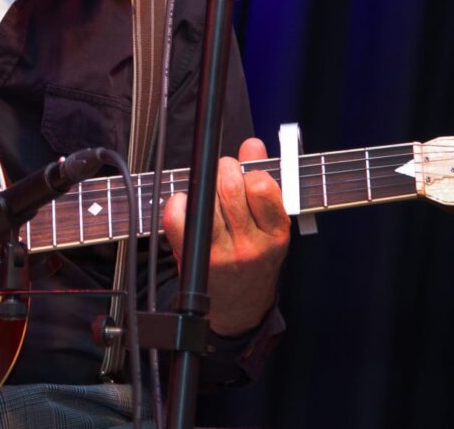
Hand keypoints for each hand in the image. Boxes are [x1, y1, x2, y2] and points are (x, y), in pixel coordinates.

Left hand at [161, 138, 290, 334]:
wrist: (238, 308)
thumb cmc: (254, 259)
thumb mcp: (269, 223)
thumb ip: (263, 179)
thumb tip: (253, 144)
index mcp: (276, 233)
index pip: (262, 186)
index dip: (250, 171)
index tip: (246, 175)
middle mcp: (250, 245)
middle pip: (230, 187)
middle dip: (223, 169)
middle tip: (222, 174)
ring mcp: (222, 253)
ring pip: (206, 198)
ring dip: (203, 184)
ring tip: (207, 190)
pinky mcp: (195, 258)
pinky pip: (178, 217)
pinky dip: (177, 203)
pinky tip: (187, 206)